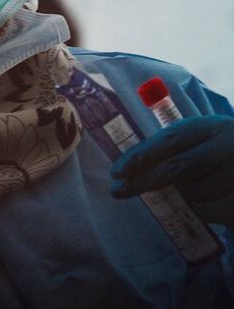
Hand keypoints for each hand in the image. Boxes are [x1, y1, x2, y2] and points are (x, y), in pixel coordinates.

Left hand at [110, 115, 233, 225]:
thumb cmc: (220, 156)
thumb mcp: (203, 141)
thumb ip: (172, 147)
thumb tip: (127, 164)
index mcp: (213, 127)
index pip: (170, 140)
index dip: (140, 155)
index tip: (116, 171)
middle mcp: (228, 147)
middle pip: (175, 168)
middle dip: (142, 181)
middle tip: (118, 190)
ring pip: (188, 192)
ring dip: (172, 196)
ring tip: (170, 194)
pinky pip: (206, 211)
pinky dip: (194, 210)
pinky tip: (195, 206)